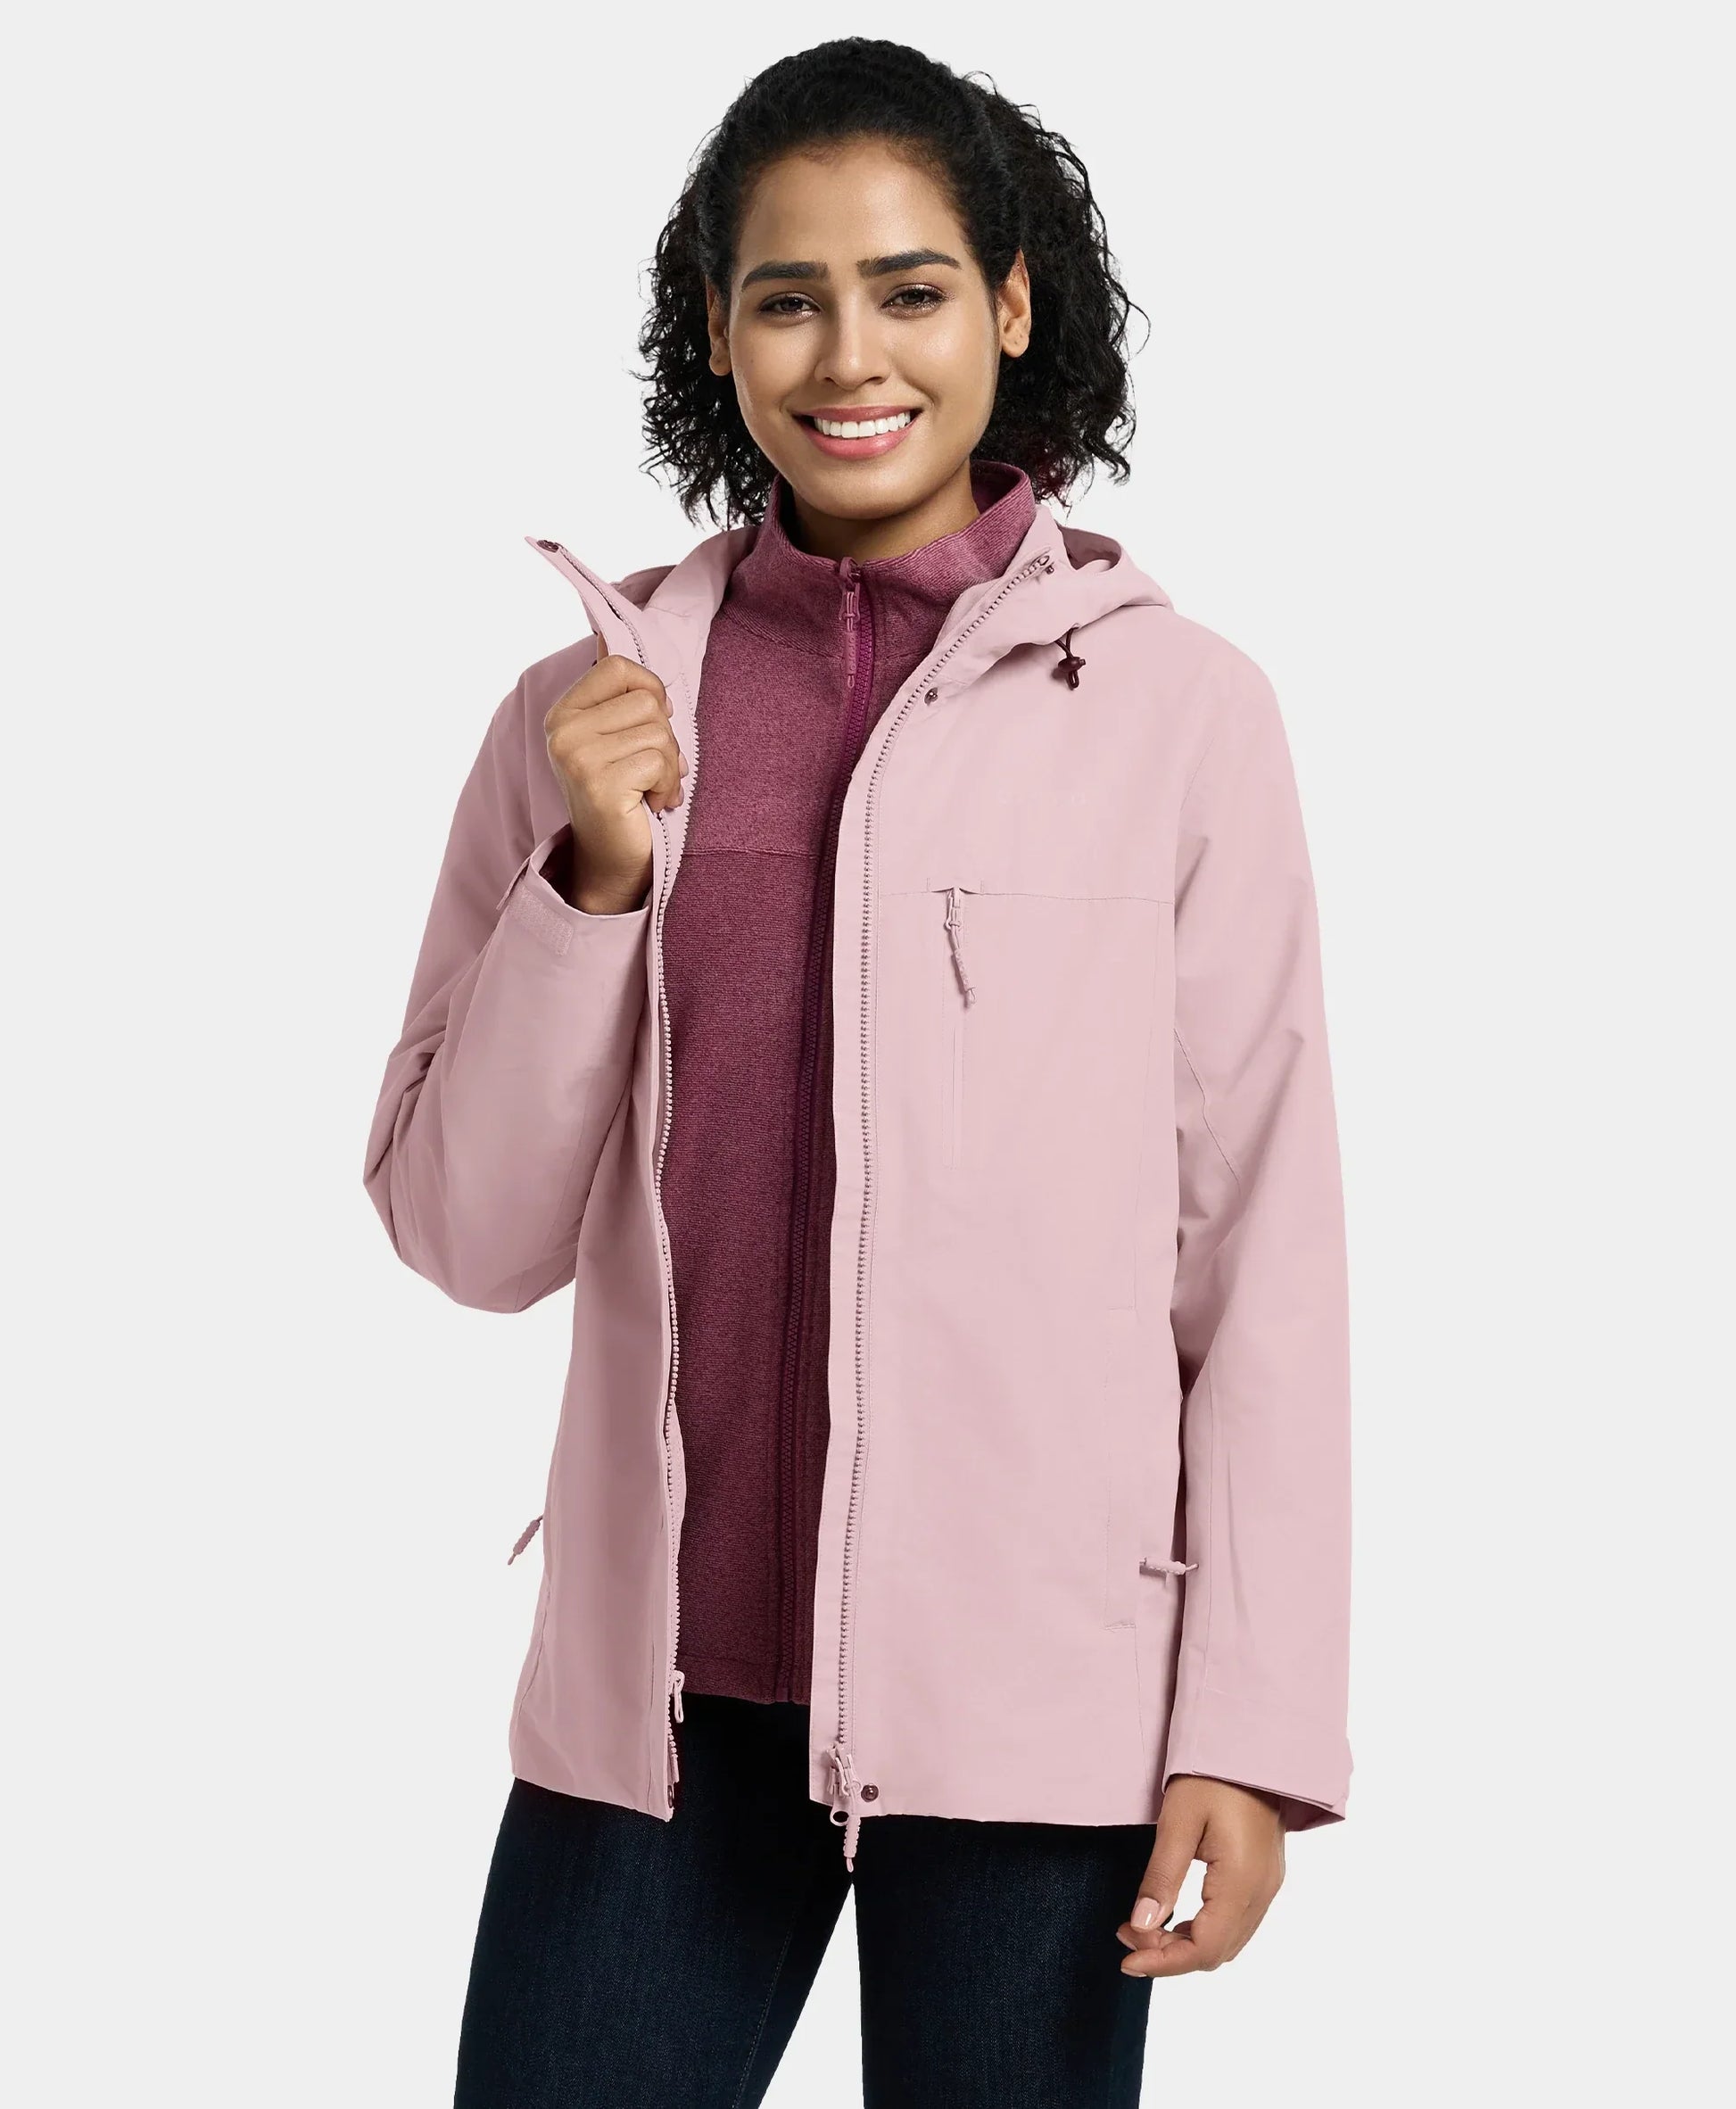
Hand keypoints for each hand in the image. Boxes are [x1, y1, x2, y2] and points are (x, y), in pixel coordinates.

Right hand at [544, 647, 687, 912]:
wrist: (611, 862)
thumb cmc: (624, 797)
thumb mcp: (618, 739)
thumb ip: (622, 698)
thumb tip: (608, 635)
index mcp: (564, 713)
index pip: (617, 666)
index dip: (650, 689)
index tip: (655, 722)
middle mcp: (562, 731)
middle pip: (646, 700)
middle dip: (665, 738)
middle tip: (652, 771)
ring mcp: (576, 757)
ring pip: (657, 731)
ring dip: (669, 765)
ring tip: (651, 789)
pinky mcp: (598, 784)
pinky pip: (658, 762)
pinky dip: (668, 786)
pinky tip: (653, 804)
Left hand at [1116, 1776, 1284, 1976]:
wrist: (1251, 1742)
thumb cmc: (1212, 1774)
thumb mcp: (1178, 1820)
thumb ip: (1161, 1877)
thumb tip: (1141, 1927)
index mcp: (1242, 1882)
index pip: (1203, 1948)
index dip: (1162, 1963)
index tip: (1125, 1959)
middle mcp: (1262, 1893)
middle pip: (1216, 1953)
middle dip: (1168, 1955)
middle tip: (1126, 1934)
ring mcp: (1268, 1886)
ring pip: (1227, 1943)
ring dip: (1185, 1945)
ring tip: (1142, 1927)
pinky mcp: (1264, 1877)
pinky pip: (1235, 1924)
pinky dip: (1203, 1931)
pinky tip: (1174, 1916)